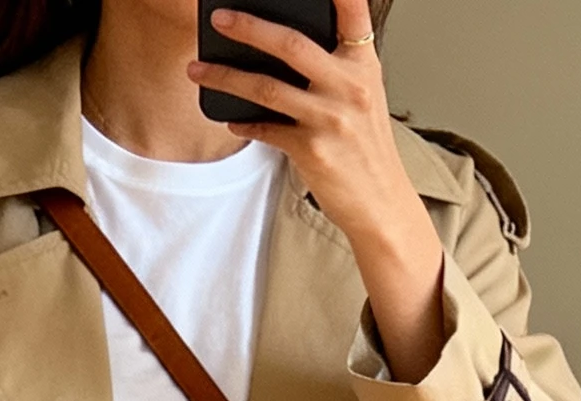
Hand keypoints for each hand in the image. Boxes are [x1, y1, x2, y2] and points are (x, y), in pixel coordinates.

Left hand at [189, 0, 445, 382]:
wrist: (381, 201)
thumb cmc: (366, 147)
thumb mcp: (363, 95)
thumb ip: (335, 65)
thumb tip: (280, 45)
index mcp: (363, 64)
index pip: (351, 10)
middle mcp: (349, 86)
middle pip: (290, 43)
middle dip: (248, 26)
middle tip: (220, 17)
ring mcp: (330, 118)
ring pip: (266, 88)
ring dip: (226, 76)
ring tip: (199, 69)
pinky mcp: (312, 150)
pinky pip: (266, 129)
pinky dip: (242, 122)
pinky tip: (228, 117)